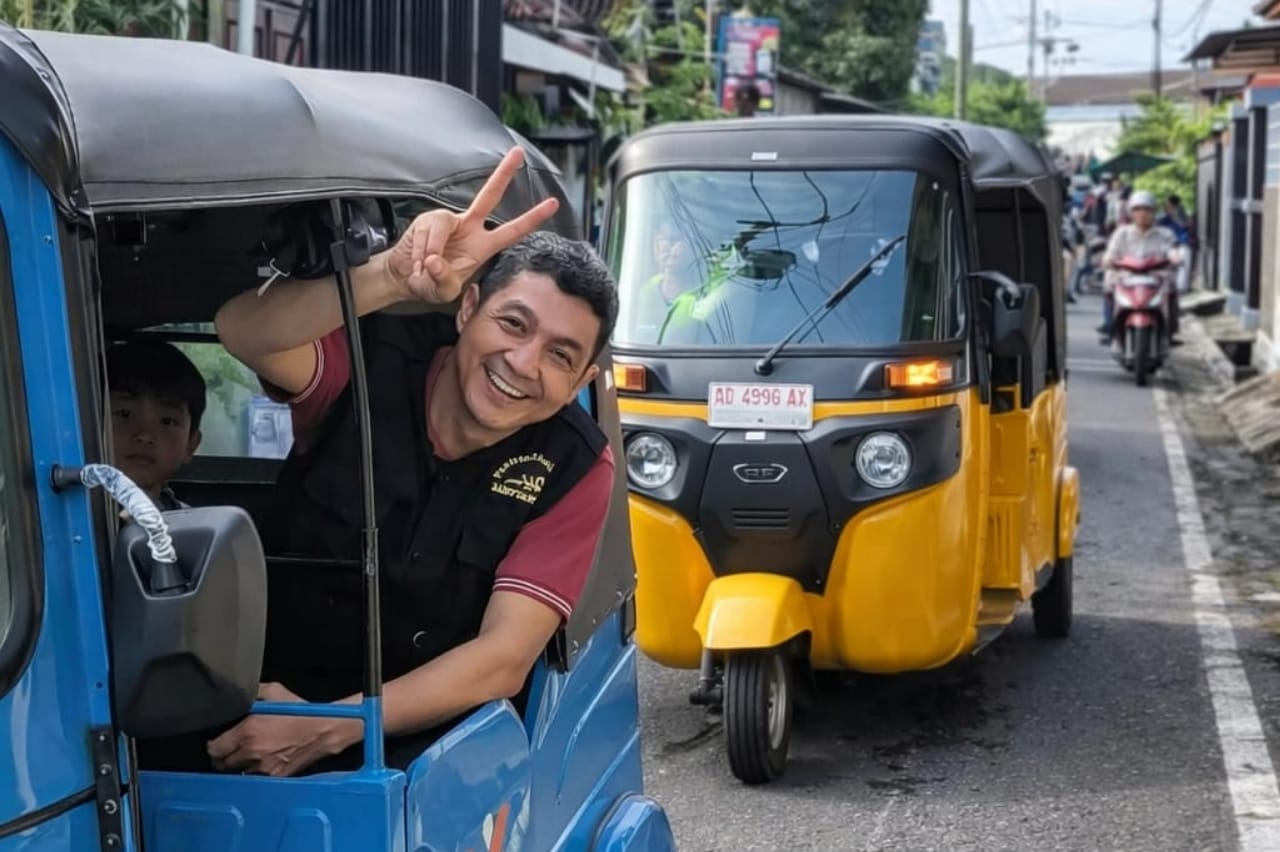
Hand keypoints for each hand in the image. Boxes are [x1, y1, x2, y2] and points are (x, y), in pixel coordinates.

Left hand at [206, 682, 359, 776]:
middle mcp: (251, 753)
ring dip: (238, 767)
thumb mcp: (275, 692)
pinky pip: (254, 779)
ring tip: (245, 757)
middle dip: (223, 758)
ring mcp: (263, 768)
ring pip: (237, 774)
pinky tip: (259, 763)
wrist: (324, 730)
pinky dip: (253, 773)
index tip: (217, 742)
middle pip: (222, 765)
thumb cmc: (300, 710)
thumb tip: (238, 692)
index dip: (213, 746)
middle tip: (229, 751)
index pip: (214, 749)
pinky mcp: (274, 777)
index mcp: (247, 732)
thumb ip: (252, 692)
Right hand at [384, 146, 559, 303]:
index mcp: (482, 246)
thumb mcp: (442, 291)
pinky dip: (419, 252)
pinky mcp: (426, 220)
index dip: (532, 218)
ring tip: (424, 268)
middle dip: (503, 174)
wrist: (404, 275)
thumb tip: (436, 261)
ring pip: (442, 225)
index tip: (553, 203)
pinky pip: (425, 233)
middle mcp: (468, 227)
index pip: (512, 230)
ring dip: (431, 250)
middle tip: (519, 153)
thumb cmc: (429, 283)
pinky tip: (416, 262)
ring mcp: (448, 222)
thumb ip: (444, 280)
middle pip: (488, 196)